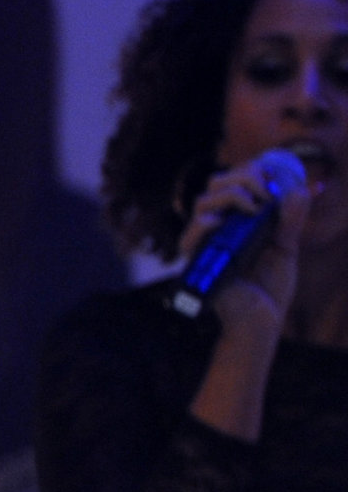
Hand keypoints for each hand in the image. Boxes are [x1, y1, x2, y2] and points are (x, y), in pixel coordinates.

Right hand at [183, 159, 314, 337]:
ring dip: (231, 195)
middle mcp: (219, 228)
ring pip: (204, 203)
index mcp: (237, 221)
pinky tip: (223, 222)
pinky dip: (204, 224)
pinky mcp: (199, 261)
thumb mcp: (286, 249)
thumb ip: (291, 222)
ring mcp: (207, 243)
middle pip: (216, 185)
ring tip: (255, 205)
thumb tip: (300, 190)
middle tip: (267, 188)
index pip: (234, 183)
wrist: (261, 320)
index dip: (251, 171)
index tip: (275, 175)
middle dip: (243, 177)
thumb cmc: (269, 288)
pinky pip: (191, 236)